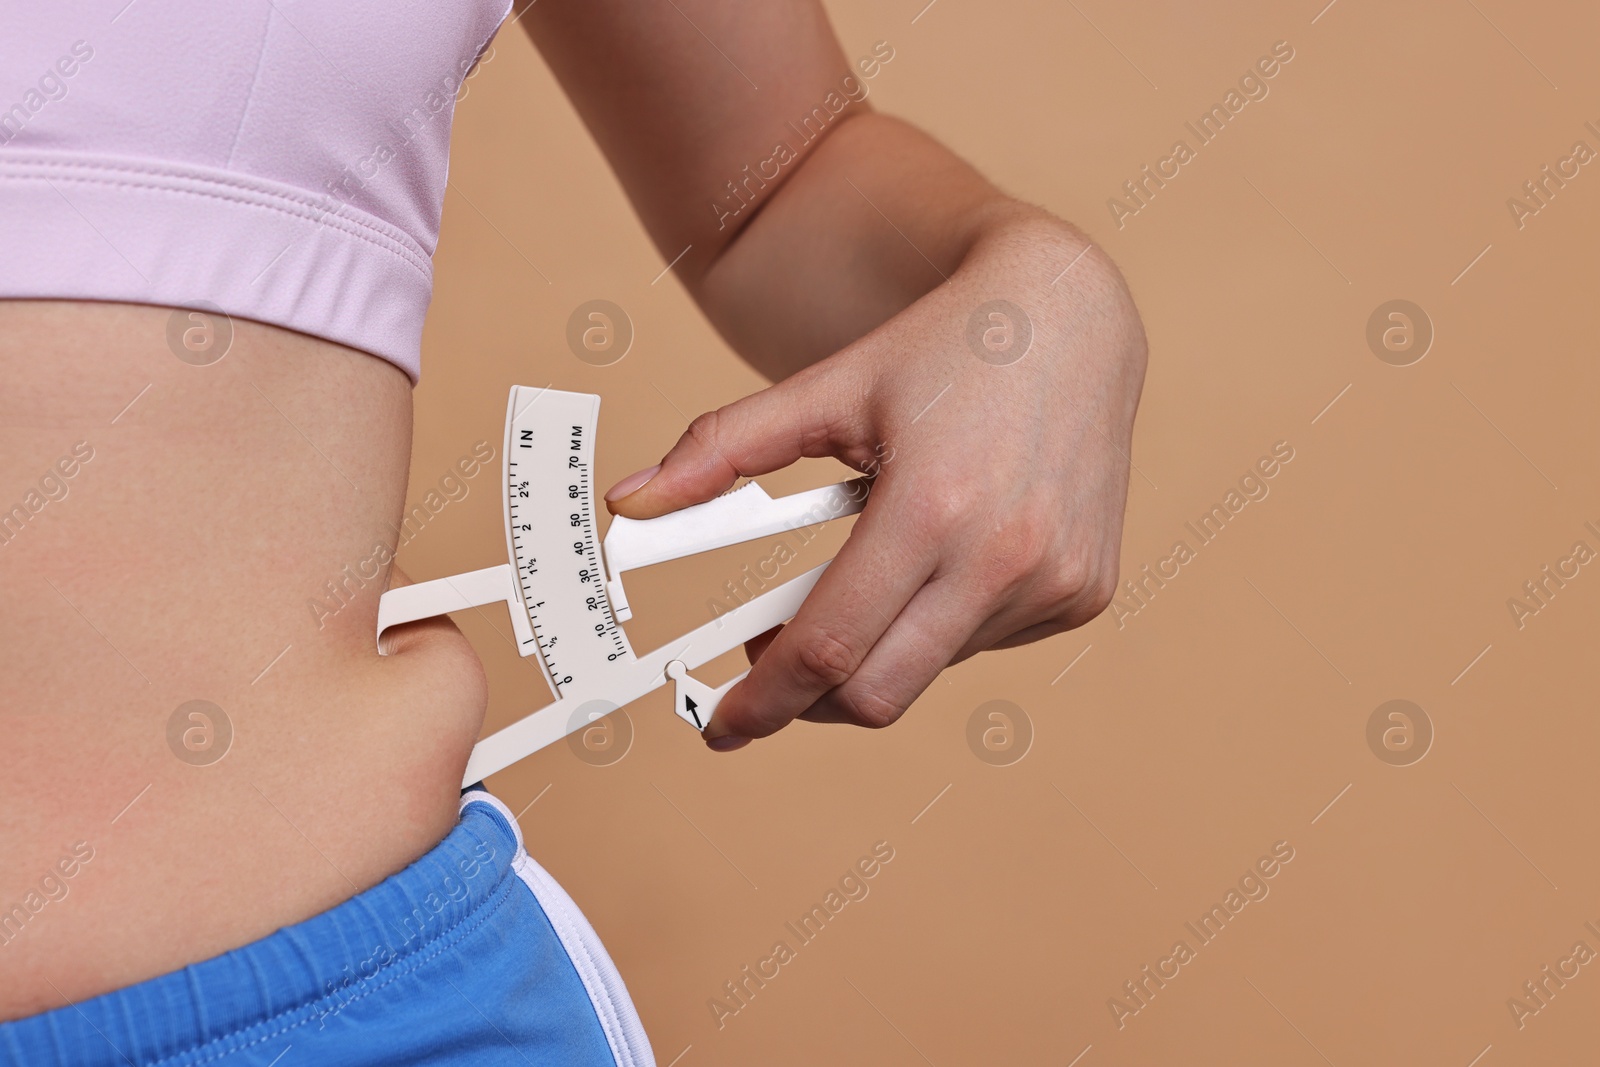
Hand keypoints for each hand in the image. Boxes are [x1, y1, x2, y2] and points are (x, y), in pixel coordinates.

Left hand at [604, 211, 1146, 749]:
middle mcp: (1006, 556)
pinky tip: (946, 556)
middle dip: (808, 700)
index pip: (828, 647)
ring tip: (870, 569)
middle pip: (877, 692)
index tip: (722, 722)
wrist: (1072, 315)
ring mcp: (1057, 582)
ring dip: (879, 647)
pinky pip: (984, 644)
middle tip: (769, 667)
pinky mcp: (1085, 593)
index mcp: (933, 505)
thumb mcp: (827, 387)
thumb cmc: (944, 347)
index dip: (763, 699)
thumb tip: (631, 501)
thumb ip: (722, 449)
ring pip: (930, 670)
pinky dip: (941, 624)